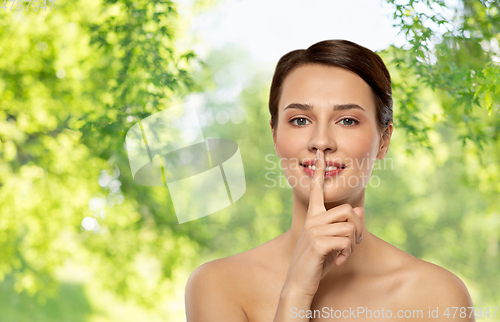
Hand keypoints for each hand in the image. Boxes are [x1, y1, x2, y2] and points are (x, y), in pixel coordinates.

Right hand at [282, 149, 364, 298]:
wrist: (300, 282)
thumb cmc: (316, 262)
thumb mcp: (333, 242)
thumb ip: (344, 226)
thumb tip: (360, 210)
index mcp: (314, 216)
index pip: (317, 189)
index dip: (320, 171)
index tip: (321, 154)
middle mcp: (313, 219)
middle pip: (348, 210)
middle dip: (358, 228)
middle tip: (354, 243)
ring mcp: (314, 230)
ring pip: (349, 226)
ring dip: (352, 244)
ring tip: (343, 255)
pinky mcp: (319, 242)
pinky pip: (345, 240)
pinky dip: (347, 253)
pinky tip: (338, 261)